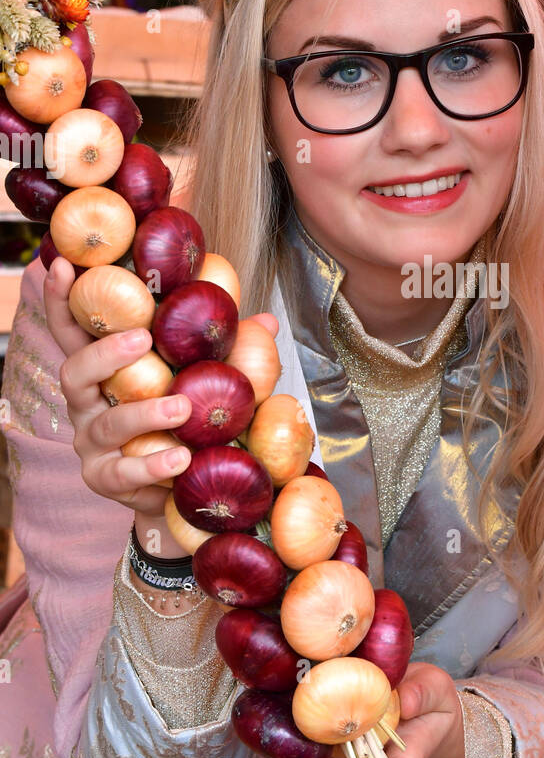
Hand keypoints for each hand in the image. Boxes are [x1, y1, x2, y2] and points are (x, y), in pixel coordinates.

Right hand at [44, 254, 277, 534]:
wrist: (182, 492)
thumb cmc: (189, 422)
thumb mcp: (207, 381)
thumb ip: (230, 353)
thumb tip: (268, 322)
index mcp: (103, 370)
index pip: (72, 329)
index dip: (61, 299)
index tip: (64, 265)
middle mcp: (88, 403)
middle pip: (74, 371)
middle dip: (104, 353)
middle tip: (140, 338)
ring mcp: (91, 443)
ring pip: (107, 423)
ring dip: (144, 412)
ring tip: (182, 408)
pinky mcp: (105, 479)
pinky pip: (123, 471)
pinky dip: (153, 465)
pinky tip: (180, 458)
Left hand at [288, 662, 464, 757]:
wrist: (414, 696)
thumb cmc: (430, 697)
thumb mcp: (435, 689)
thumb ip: (423, 694)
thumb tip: (405, 702)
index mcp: (409, 751)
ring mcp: (356, 750)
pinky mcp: (338, 736)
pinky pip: (323, 744)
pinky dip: (309, 750)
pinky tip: (292, 748)